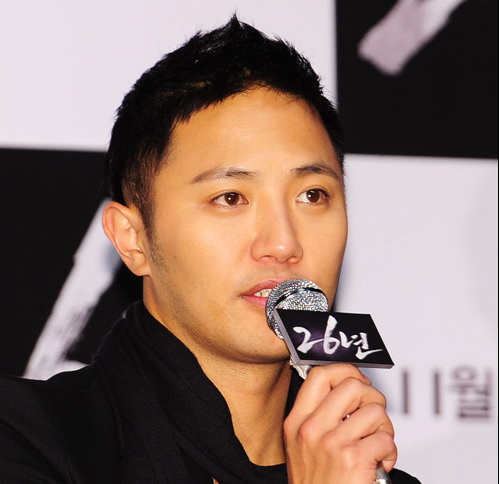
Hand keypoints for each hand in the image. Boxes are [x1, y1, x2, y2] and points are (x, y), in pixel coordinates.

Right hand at [284, 364, 396, 483]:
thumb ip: (318, 415)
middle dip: (372, 396)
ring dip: (384, 428)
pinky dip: (390, 452)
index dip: (346, 370)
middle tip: (373, 414)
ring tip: (377, 443)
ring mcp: (332, 443)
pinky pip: (386, 440)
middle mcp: (311, 428)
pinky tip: (379, 463)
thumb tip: (350, 387)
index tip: (358, 381)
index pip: (321, 375)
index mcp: (297, 421)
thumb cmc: (315, 482)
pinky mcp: (354, 460)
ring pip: (376, 411)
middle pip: (352, 385)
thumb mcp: (302, 444)